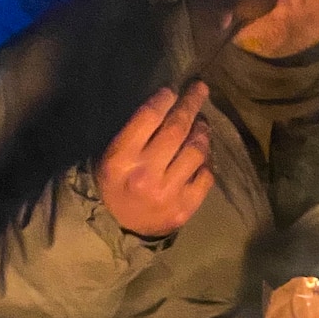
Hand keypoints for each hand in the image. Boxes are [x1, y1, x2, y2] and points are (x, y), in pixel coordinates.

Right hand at [94, 82, 212, 237]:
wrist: (118, 227)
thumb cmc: (115, 182)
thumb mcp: (112, 154)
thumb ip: (136, 131)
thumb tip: (168, 104)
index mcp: (121, 158)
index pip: (148, 117)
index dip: (165, 99)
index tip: (173, 90)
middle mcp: (145, 175)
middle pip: (177, 129)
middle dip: (191, 104)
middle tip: (200, 90)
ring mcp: (167, 193)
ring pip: (196, 151)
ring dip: (202, 132)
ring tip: (201, 124)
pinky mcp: (184, 208)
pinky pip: (205, 176)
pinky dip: (206, 162)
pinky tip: (201, 156)